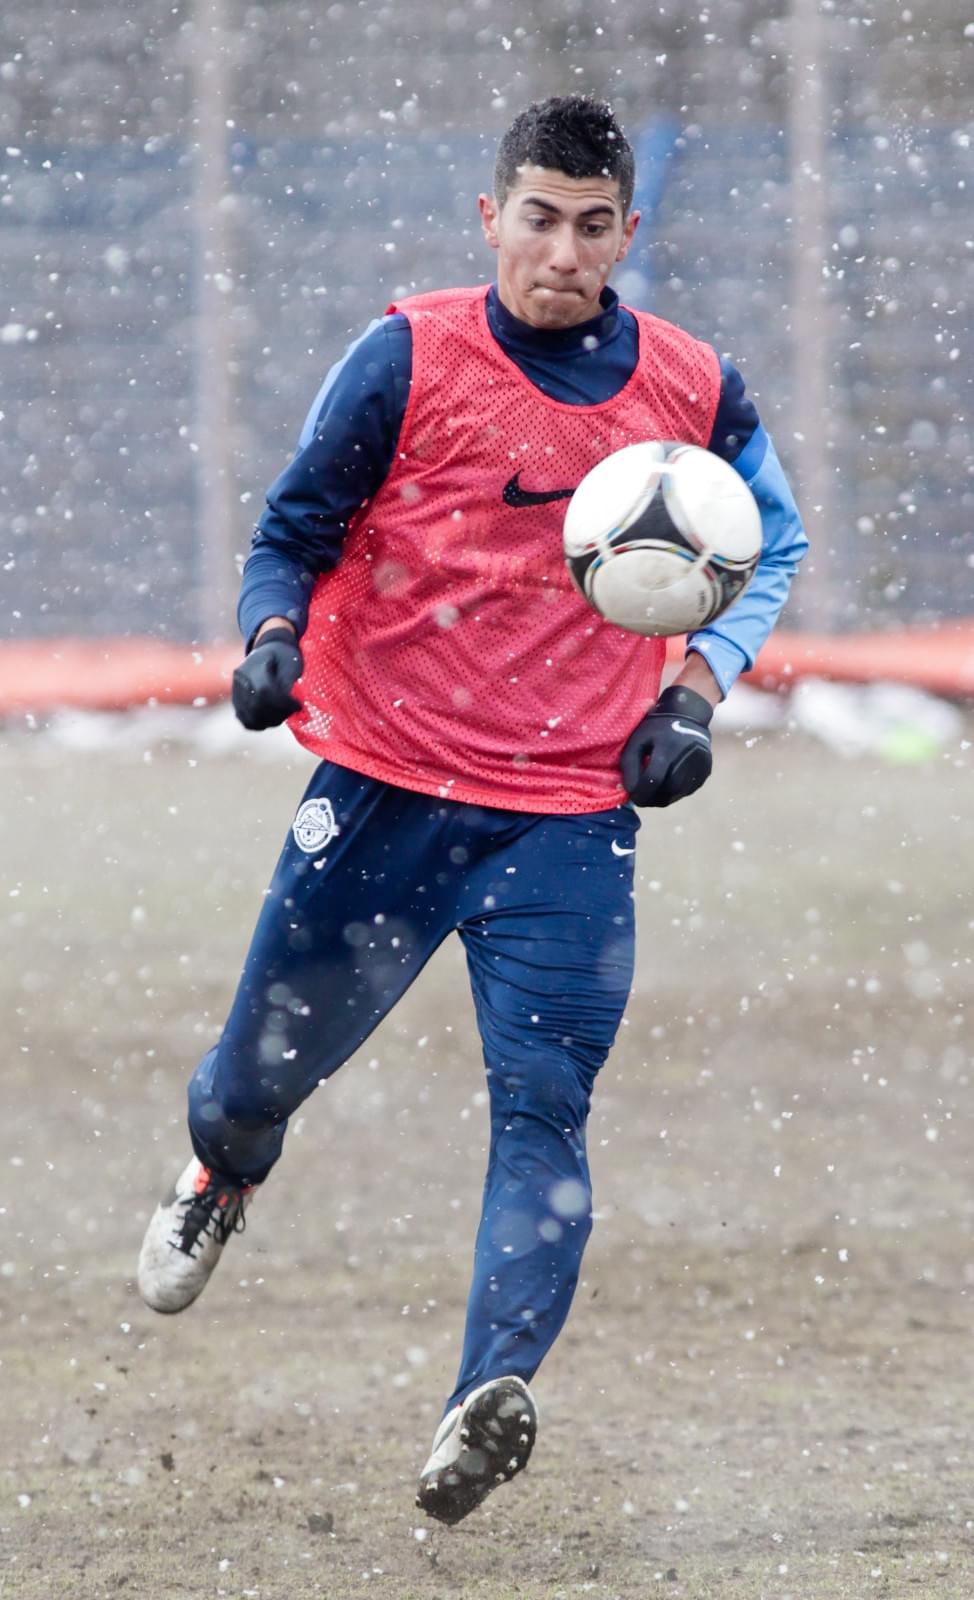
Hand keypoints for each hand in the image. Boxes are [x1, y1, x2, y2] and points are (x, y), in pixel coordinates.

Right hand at [231, 627, 303, 729]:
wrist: (269, 648)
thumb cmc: (284, 656)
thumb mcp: (290, 664)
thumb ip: (289, 684)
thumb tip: (290, 706)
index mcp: (253, 666)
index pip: (265, 691)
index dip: (283, 703)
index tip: (298, 706)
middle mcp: (240, 680)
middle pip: (256, 706)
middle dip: (279, 713)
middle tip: (293, 711)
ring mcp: (235, 692)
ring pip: (250, 717)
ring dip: (271, 721)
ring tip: (284, 714)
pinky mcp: (237, 702)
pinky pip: (246, 720)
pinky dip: (260, 724)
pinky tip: (273, 719)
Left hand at [620, 684, 713, 806]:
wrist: (688, 715)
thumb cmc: (657, 727)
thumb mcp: (638, 739)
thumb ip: (629, 764)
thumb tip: (631, 790)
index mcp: (668, 748)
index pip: (654, 780)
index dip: (642, 793)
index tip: (633, 797)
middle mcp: (687, 759)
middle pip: (667, 792)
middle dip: (651, 799)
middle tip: (641, 798)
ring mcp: (699, 766)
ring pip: (677, 794)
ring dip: (662, 798)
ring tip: (652, 792)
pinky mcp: (705, 771)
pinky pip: (687, 790)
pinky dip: (674, 793)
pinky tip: (665, 785)